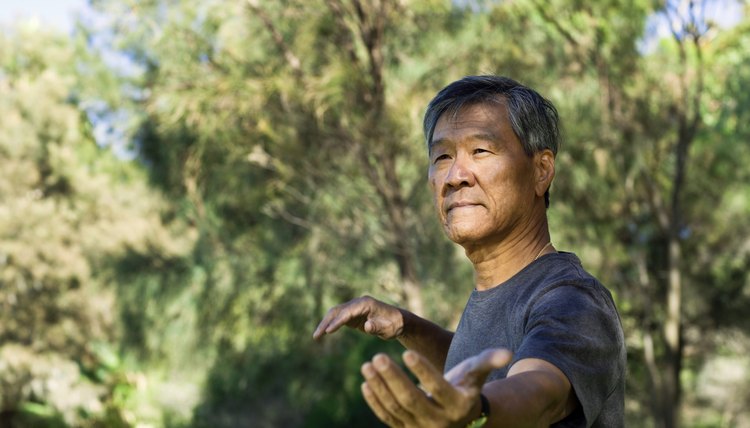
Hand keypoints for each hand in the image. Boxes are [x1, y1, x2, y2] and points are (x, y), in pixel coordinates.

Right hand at [312, 296, 404, 340]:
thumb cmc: (394, 324)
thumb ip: (377, 326)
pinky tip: (323, 334)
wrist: (399, 322)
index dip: (337, 321)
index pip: (348, 312)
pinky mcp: (353, 315)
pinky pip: (338, 319)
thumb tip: (366, 325)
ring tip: (316, 337)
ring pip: (335, 314)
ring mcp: (354, 308)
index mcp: (366, 303)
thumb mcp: (388, 328)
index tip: (328, 331)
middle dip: (326, 322)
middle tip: (316, 335)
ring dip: (325, 324)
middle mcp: (358, 303)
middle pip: (337, 311)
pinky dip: (330, 326)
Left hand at [360, 349, 511, 427]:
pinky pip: (387, 417)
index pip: (437, 388)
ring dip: (380, 386)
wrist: (458, 417)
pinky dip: (375, 401)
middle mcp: (439, 422)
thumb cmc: (465, 386)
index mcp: (457, 406)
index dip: (422, 372)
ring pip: (395, 408)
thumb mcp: (476, 375)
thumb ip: (488, 362)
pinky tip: (367, 382)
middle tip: (378, 357)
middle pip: (411, 400)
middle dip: (392, 378)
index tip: (406, 352)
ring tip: (368, 365)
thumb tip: (508, 353)